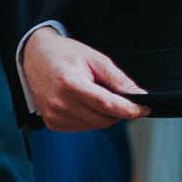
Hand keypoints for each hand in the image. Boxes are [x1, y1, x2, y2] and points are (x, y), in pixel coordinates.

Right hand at [22, 28, 148, 129]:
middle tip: (119, 95)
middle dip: (119, 111)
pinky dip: (92, 118)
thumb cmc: (65, 54)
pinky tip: (86, 102)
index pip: (107, 105)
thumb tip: (138, 94)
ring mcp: (54, 116)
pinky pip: (83, 127)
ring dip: (105, 115)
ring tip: (97, 94)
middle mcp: (60, 104)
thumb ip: (118, 79)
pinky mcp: (52, 123)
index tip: (145, 108)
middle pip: (104, 119)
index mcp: (70, 84)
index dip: (130, 109)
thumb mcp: (96, 59)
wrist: (35, 57)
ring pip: (95, 125)